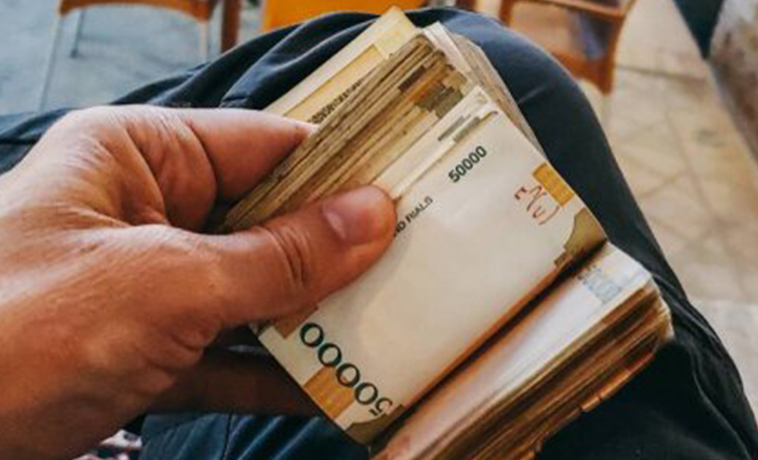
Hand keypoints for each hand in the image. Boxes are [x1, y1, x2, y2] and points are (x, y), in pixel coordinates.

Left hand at [0, 106, 395, 458]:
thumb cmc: (16, 331)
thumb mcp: (166, 284)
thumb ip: (277, 258)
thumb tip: (374, 215)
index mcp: (139, 158)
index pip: (265, 145)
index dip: (343, 166)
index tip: (416, 186)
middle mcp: (147, 211)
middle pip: (267, 223)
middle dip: (338, 253)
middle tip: (421, 265)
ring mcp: (148, 285)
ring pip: (254, 293)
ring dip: (315, 319)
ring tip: (394, 328)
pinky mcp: (143, 352)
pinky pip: (226, 354)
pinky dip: (274, 375)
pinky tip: (332, 389)